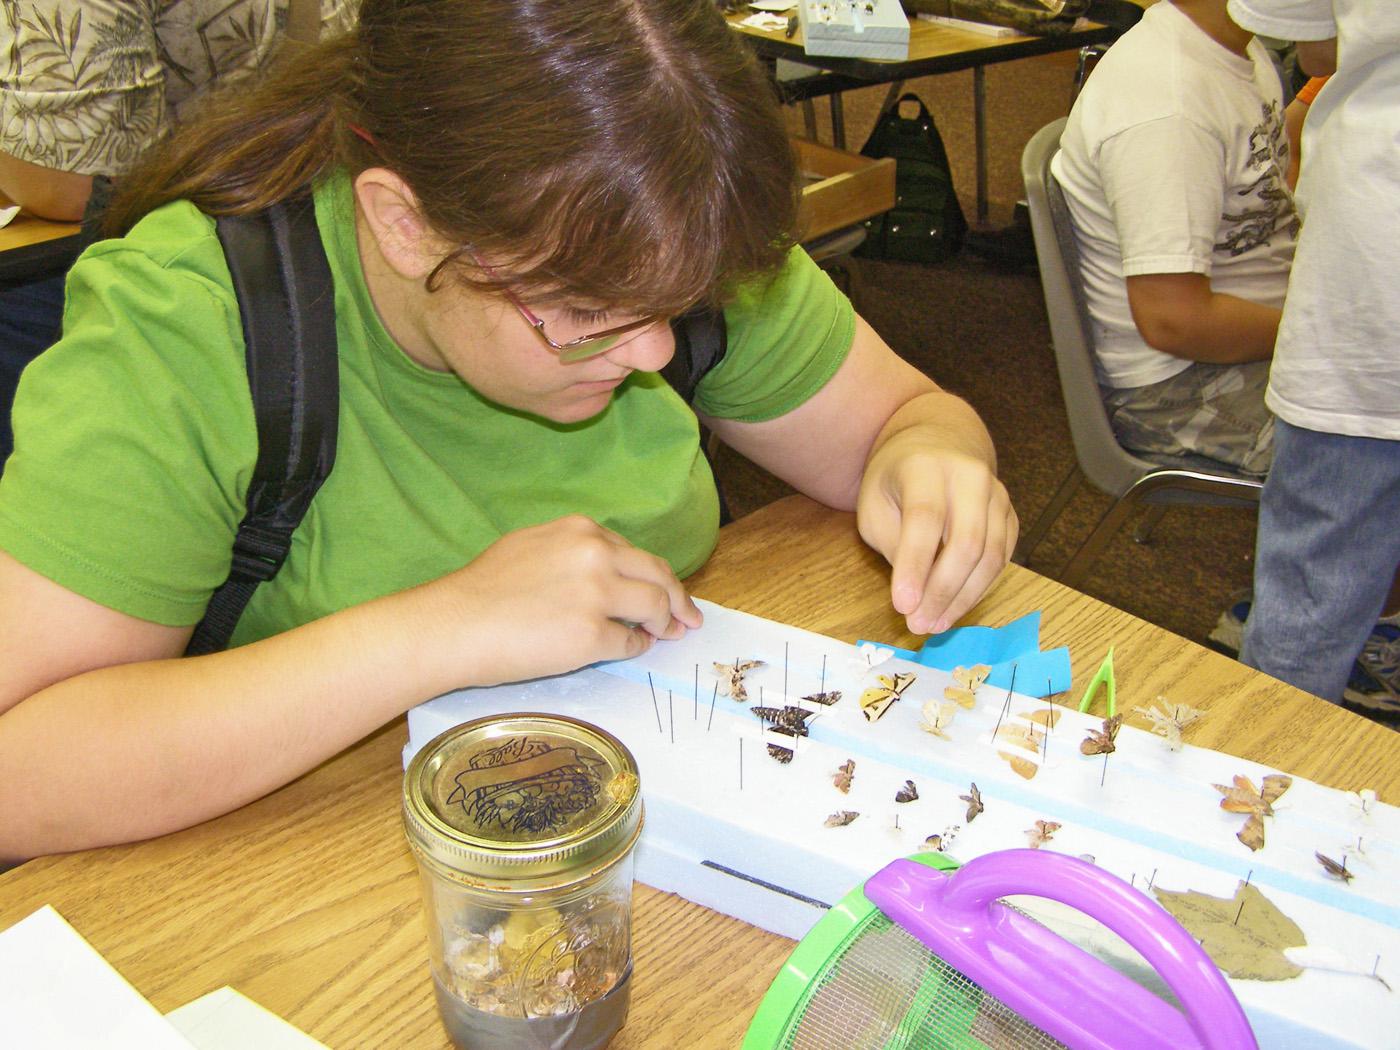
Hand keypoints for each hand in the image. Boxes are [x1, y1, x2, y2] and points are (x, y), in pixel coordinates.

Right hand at [427, 515, 702, 685]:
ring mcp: (598, 595)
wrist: (455, 624)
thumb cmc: (481, 590)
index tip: (662, 589)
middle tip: (687, 617)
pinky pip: (630, 643)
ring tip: (667, 634)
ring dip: (665, 622)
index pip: (632, 552)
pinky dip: (636, 648)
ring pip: (654, 606)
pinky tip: (632, 650)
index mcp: (581, 531)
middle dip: (678, 597)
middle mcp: (596, 555)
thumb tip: (601, 574)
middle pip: (657, 574)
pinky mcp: (592, 635)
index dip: (651, 574)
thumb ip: (570, 552)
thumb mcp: (531, 547)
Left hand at [857, 432, 1016, 635]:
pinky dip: (978, 590)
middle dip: (941, 591)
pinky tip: (954, 608)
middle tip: (918, 624)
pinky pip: (1001, 561)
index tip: (902, 605)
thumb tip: (915, 596)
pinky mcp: (1010, 516)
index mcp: (926, 467)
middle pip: (966, 541)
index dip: (914, 566)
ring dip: (962, 598)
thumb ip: (894, 543)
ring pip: (990, 556)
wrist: (938, 444)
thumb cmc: (896, 480)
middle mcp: (969, 476)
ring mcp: (997, 495)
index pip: (925, 519)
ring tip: (934, 624)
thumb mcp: (875, 505)